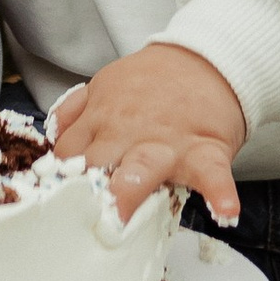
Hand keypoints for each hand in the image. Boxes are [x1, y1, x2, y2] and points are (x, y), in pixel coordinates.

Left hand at [51, 44, 246, 227]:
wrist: (206, 58)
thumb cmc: (155, 81)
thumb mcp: (107, 84)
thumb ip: (77, 110)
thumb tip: (54, 136)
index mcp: (102, 118)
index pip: (68, 154)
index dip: (59, 181)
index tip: (56, 204)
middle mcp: (128, 131)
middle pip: (96, 164)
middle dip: (83, 193)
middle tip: (73, 222)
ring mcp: (167, 141)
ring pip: (142, 167)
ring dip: (130, 190)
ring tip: (122, 217)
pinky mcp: (206, 149)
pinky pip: (213, 173)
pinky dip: (220, 192)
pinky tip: (224, 210)